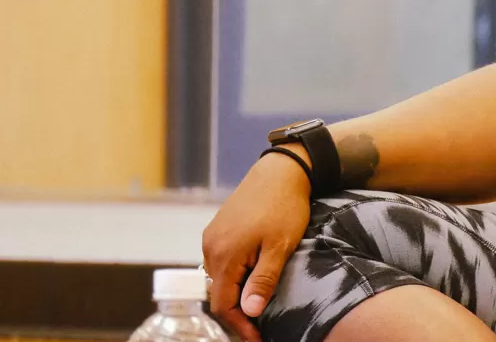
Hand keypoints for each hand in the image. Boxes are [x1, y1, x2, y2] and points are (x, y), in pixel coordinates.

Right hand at [201, 150, 311, 341]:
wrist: (281, 170)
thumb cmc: (285, 206)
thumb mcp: (280, 246)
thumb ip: (264, 279)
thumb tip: (251, 312)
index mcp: (224, 255)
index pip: (223, 305)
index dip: (239, 325)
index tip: (257, 337)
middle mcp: (211, 247)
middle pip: (218, 293)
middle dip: (238, 311)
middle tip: (260, 326)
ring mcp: (212, 236)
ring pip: (219, 277)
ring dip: (236, 292)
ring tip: (258, 302)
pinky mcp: (218, 228)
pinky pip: (221, 260)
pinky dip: (234, 274)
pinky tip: (252, 276)